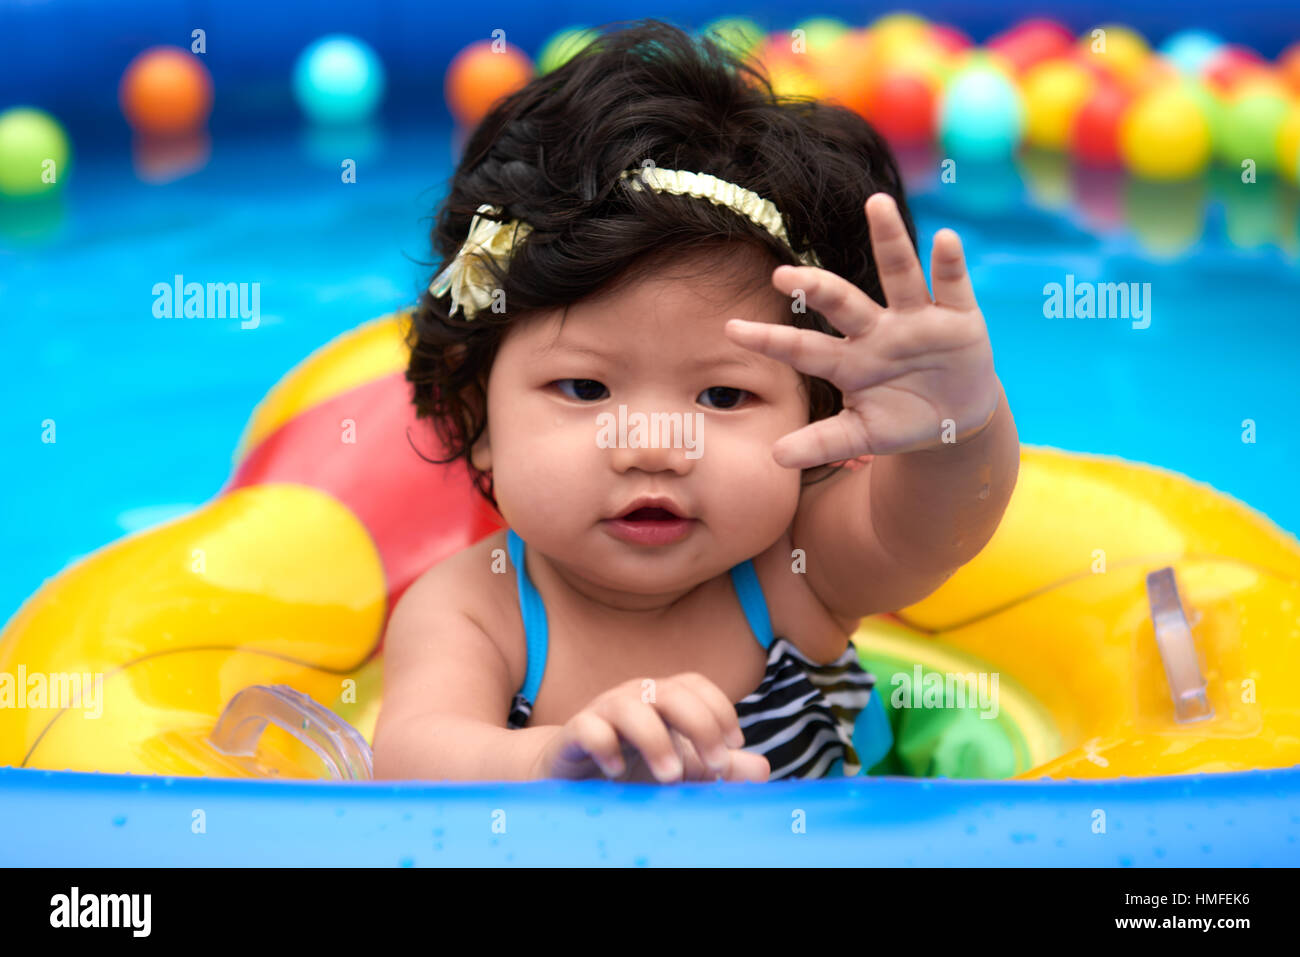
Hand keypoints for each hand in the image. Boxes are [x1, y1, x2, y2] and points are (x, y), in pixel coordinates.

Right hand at [531, 673, 769, 783]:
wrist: (571, 775)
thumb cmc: (633, 765)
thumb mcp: (682, 766)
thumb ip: (719, 766)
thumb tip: (764, 767)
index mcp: (662, 698)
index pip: (695, 685)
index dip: (719, 708)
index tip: (735, 744)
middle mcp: (635, 697)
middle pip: (671, 691)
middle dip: (699, 724)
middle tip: (716, 764)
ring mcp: (602, 712)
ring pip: (630, 707)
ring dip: (655, 739)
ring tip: (671, 777)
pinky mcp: (573, 733)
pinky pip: (588, 728)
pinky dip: (605, 746)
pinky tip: (618, 772)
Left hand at [725, 193, 999, 467]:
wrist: (955, 418)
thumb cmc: (898, 419)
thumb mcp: (863, 436)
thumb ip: (823, 444)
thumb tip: (774, 456)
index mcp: (848, 361)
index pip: (802, 348)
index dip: (769, 340)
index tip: (731, 329)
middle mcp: (876, 331)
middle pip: (842, 302)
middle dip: (816, 287)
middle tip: (784, 274)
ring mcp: (916, 319)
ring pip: (899, 274)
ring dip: (890, 240)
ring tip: (876, 204)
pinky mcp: (957, 316)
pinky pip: (951, 284)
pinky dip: (950, 263)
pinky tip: (945, 239)